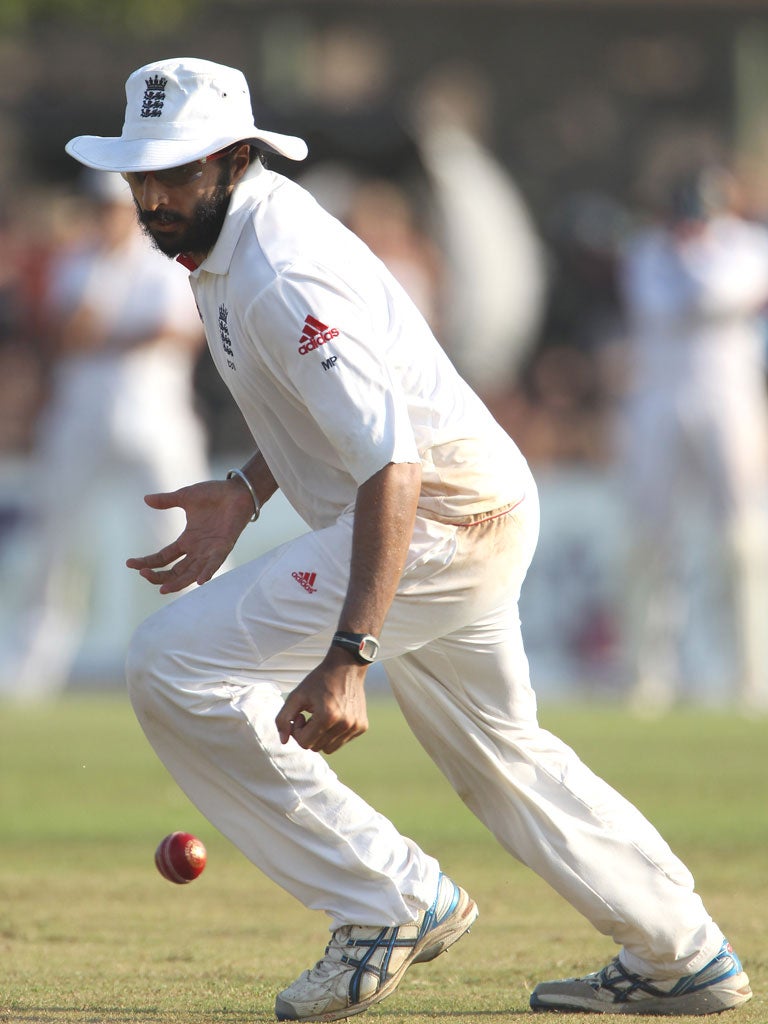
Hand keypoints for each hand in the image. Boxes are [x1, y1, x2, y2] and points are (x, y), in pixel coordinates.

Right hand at [126, 480, 253, 593]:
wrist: (237, 490)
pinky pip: (215, 563)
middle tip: (143, 574)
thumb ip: (166, 501)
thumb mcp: (185, 497)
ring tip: (162, 588)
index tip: (130, 564)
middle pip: (175, 570)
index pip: (163, 557)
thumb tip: (146, 499)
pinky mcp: (224, 546)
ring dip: (178, 582)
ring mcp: (210, 550)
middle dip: (158, 575)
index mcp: (187, 540)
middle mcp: (198, 550)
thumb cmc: (214, 494)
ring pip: (192, 573)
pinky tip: (199, 581)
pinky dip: (207, 573)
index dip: (147, 561)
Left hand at [276, 649, 368, 754]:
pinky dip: (334, 733)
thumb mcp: (296, 695)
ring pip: (329, 748)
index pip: (304, 743)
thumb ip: (283, 718)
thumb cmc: (319, 680)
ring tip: (322, 717)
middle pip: (316, 748)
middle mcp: (344, 724)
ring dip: (321, 736)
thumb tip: (283, 741)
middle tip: (310, 715)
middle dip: (309, 734)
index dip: (298, 731)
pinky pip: (342, 742)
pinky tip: (334, 715)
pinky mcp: (362, 727)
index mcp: (327, 717)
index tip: (301, 715)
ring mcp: (355, 727)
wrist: (347, 666)